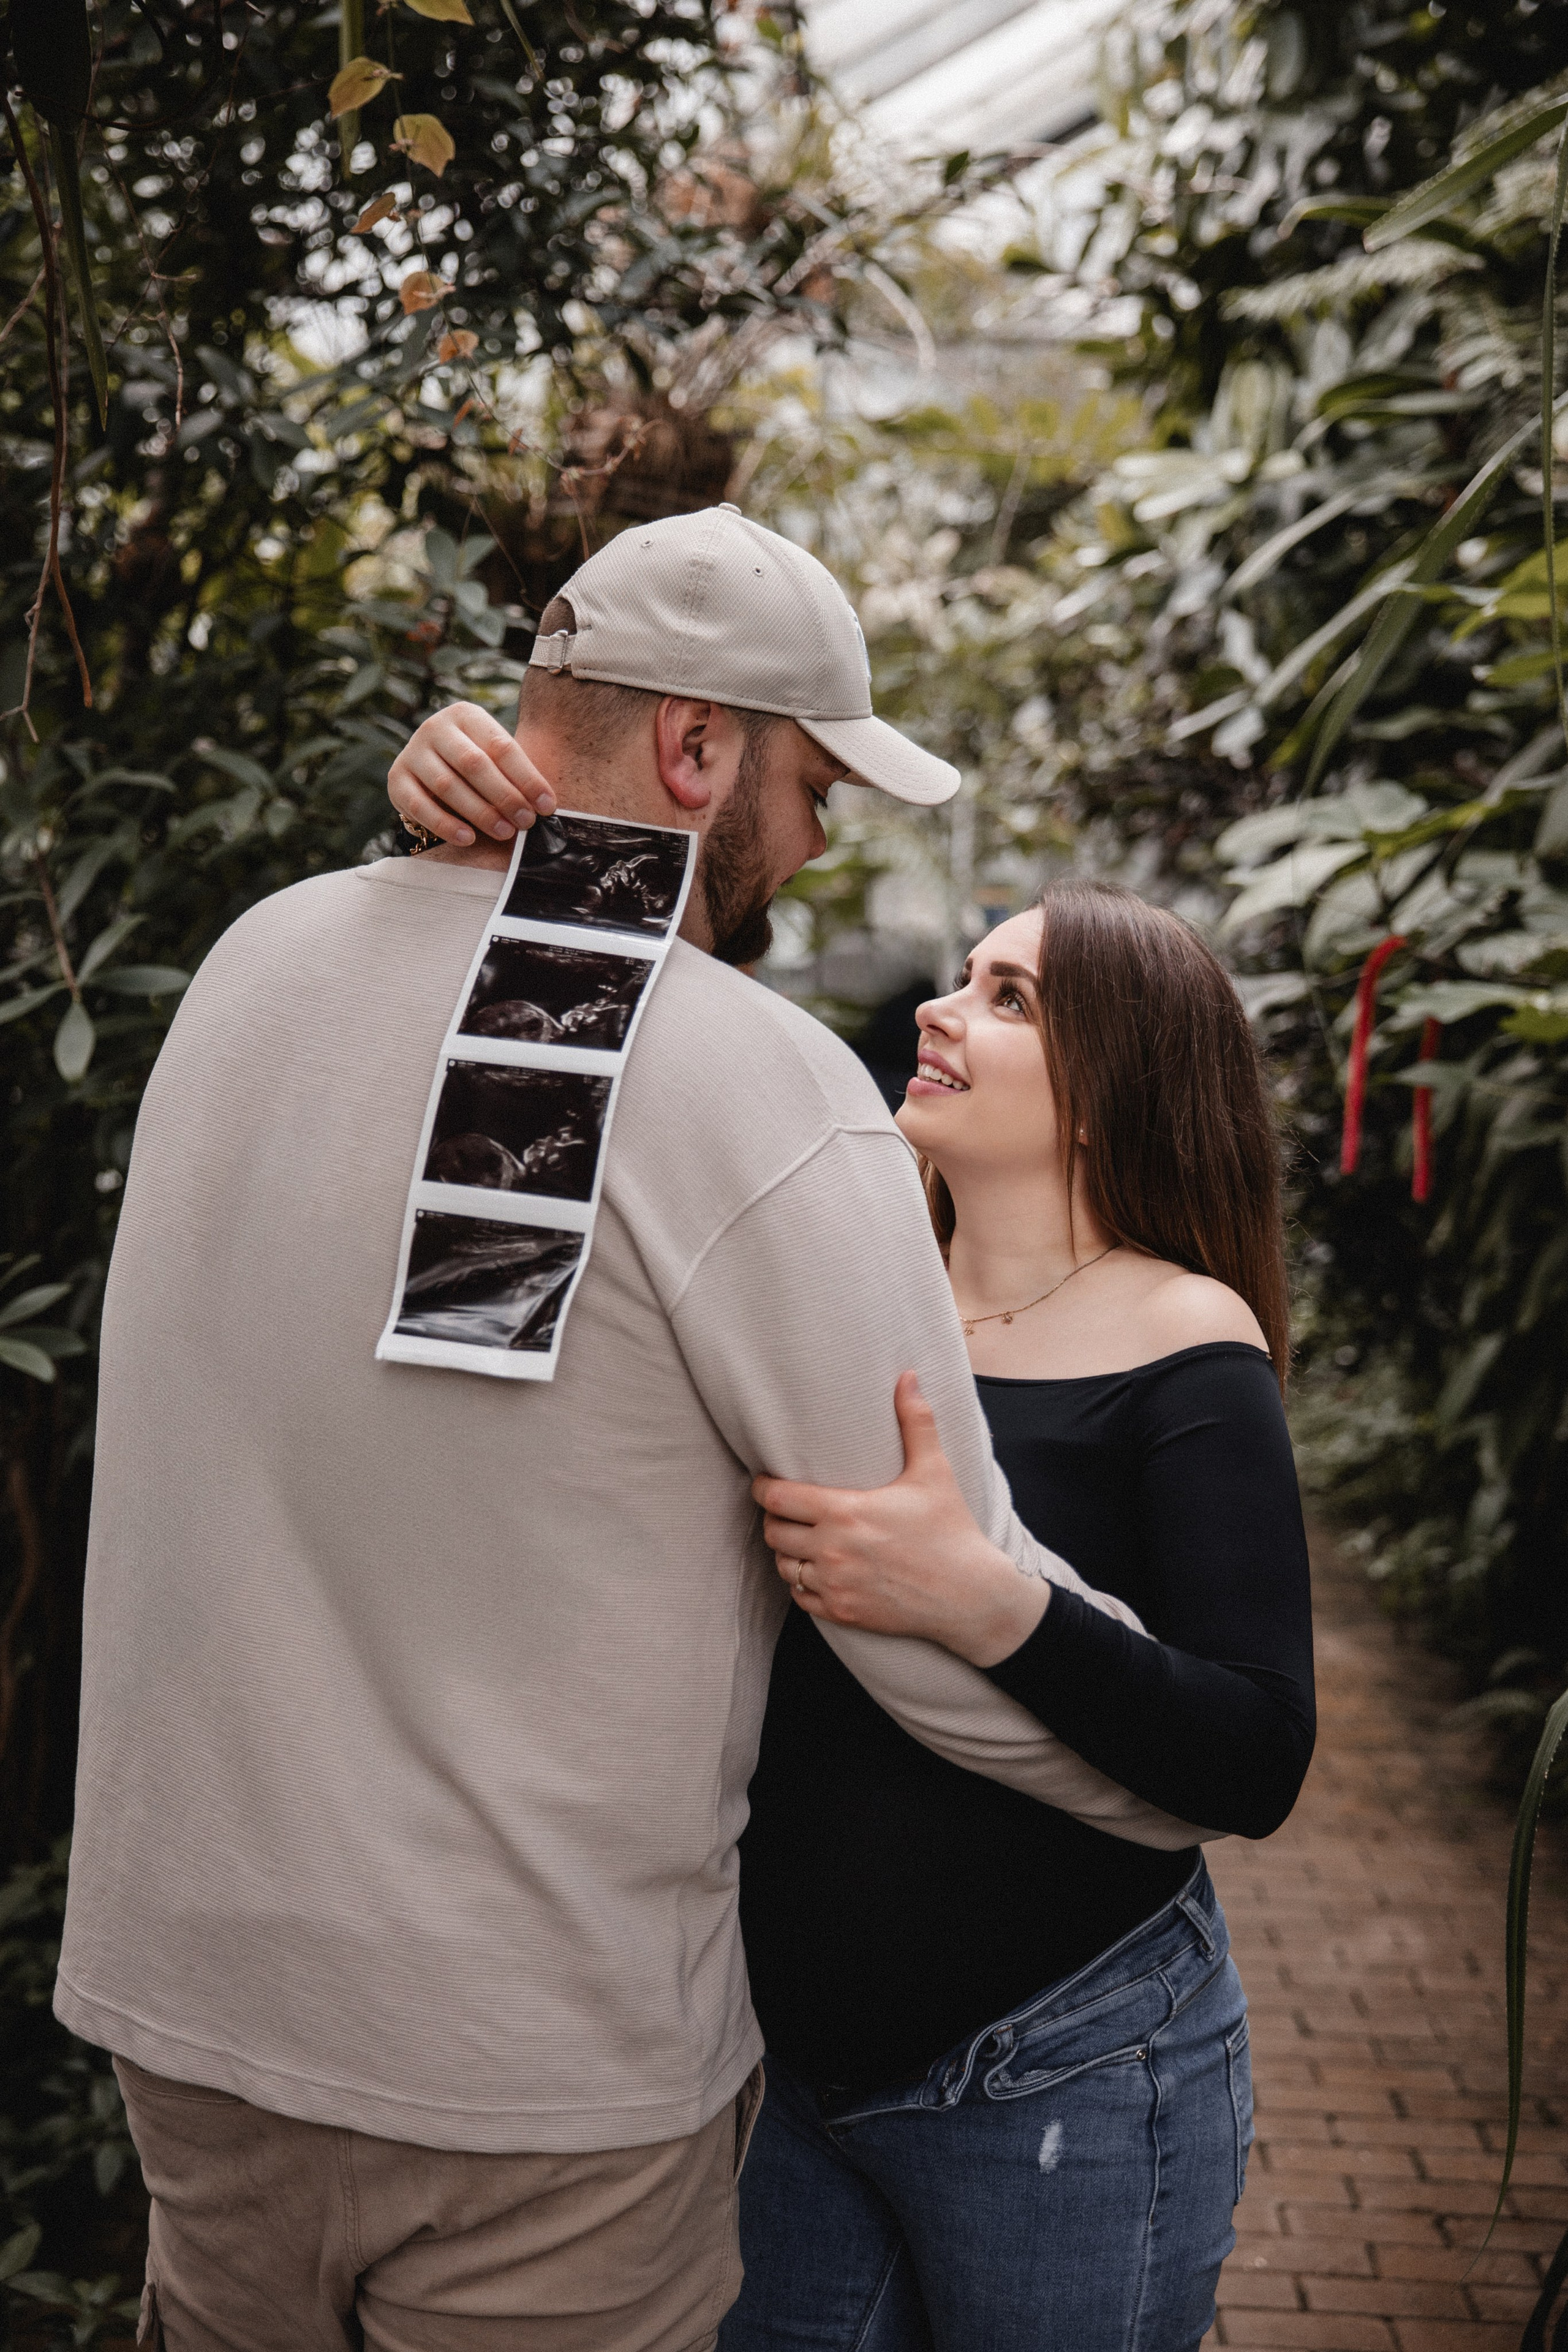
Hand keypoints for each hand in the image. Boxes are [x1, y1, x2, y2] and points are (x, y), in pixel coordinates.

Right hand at [388, 703, 556, 845]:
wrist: (430, 766)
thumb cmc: (474, 765)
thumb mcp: (494, 758)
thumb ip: (514, 774)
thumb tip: (546, 805)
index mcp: (466, 715)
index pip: (501, 746)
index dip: (527, 778)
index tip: (547, 806)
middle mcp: (435, 727)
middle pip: (474, 764)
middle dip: (504, 796)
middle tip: (526, 822)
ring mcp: (413, 752)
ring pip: (447, 786)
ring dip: (479, 813)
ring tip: (504, 832)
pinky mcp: (396, 778)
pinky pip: (420, 806)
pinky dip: (445, 825)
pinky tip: (468, 838)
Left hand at [752, 1372, 1050, 1667]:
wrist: (971, 1596)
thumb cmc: (951, 1530)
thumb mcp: (934, 1472)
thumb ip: (916, 1421)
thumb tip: (908, 1375)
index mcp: (846, 1512)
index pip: (776, 1498)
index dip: (762, 1487)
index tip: (765, 1480)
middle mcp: (833, 1550)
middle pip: (772, 1531)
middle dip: (774, 1518)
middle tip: (787, 1508)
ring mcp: (835, 1585)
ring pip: (782, 1566)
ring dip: (786, 1551)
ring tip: (800, 1536)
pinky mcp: (842, 1612)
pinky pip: (799, 1597)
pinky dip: (801, 1583)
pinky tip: (816, 1568)